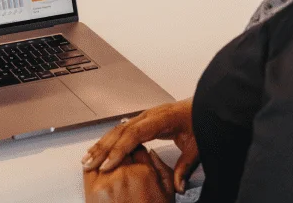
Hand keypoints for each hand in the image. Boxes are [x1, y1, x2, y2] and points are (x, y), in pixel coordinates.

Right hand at [83, 98, 198, 193]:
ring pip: (117, 129)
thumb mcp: (197, 146)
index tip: (108, 164)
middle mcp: (149, 115)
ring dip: (101, 144)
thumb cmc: (200, 121)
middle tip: (89, 164)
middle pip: (120, 131)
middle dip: (103, 149)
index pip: (134, 134)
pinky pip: (122, 129)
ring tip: (88, 158)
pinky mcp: (143, 120)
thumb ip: (186, 167)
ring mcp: (144, 116)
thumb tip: (178, 186)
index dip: (119, 150)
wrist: (205, 106)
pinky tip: (100, 149)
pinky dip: (109, 140)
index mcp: (161, 118)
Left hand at [84, 145, 174, 202]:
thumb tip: (152, 153)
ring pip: (105, 157)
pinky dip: (92, 166)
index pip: (138, 149)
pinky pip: (89, 168)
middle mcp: (126, 173)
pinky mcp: (92, 189)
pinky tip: (96, 168)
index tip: (135, 154)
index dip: (137, 151)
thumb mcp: (166, 194)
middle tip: (122, 159)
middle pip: (120, 151)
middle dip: (122, 154)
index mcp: (145, 173)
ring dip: (106, 158)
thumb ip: (162, 170)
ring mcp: (107, 180)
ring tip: (108, 164)